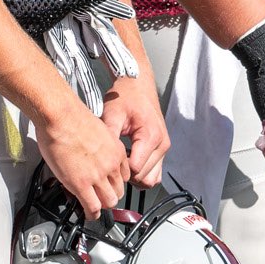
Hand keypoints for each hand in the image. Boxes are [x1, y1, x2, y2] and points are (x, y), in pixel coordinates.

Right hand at [35, 97, 127, 217]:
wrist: (61, 117)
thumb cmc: (72, 118)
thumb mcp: (96, 131)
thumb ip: (99, 146)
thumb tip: (92, 153)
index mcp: (116, 150)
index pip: (124, 175)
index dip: (114, 182)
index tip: (108, 184)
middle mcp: (111, 164)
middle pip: (119, 190)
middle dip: (110, 195)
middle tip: (100, 197)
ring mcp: (97, 176)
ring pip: (109, 202)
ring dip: (102, 206)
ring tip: (94, 207)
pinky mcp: (81, 184)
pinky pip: (92, 207)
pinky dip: (92, 214)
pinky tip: (89, 214)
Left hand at [100, 73, 169, 187]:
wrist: (138, 84)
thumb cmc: (125, 96)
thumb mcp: (112, 114)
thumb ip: (109, 138)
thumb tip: (100, 160)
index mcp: (151, 137)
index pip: (135, 170)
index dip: (118, 170)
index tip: (107, 160)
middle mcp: (162, 144)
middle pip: (143, 178)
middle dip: (126, 175)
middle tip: (112, 162)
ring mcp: (164, 147)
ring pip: (151, 179)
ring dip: (135, 176)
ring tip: (121, 163)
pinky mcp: (162, 148)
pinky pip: (155, 172)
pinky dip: (142, 172)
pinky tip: (129, 161)